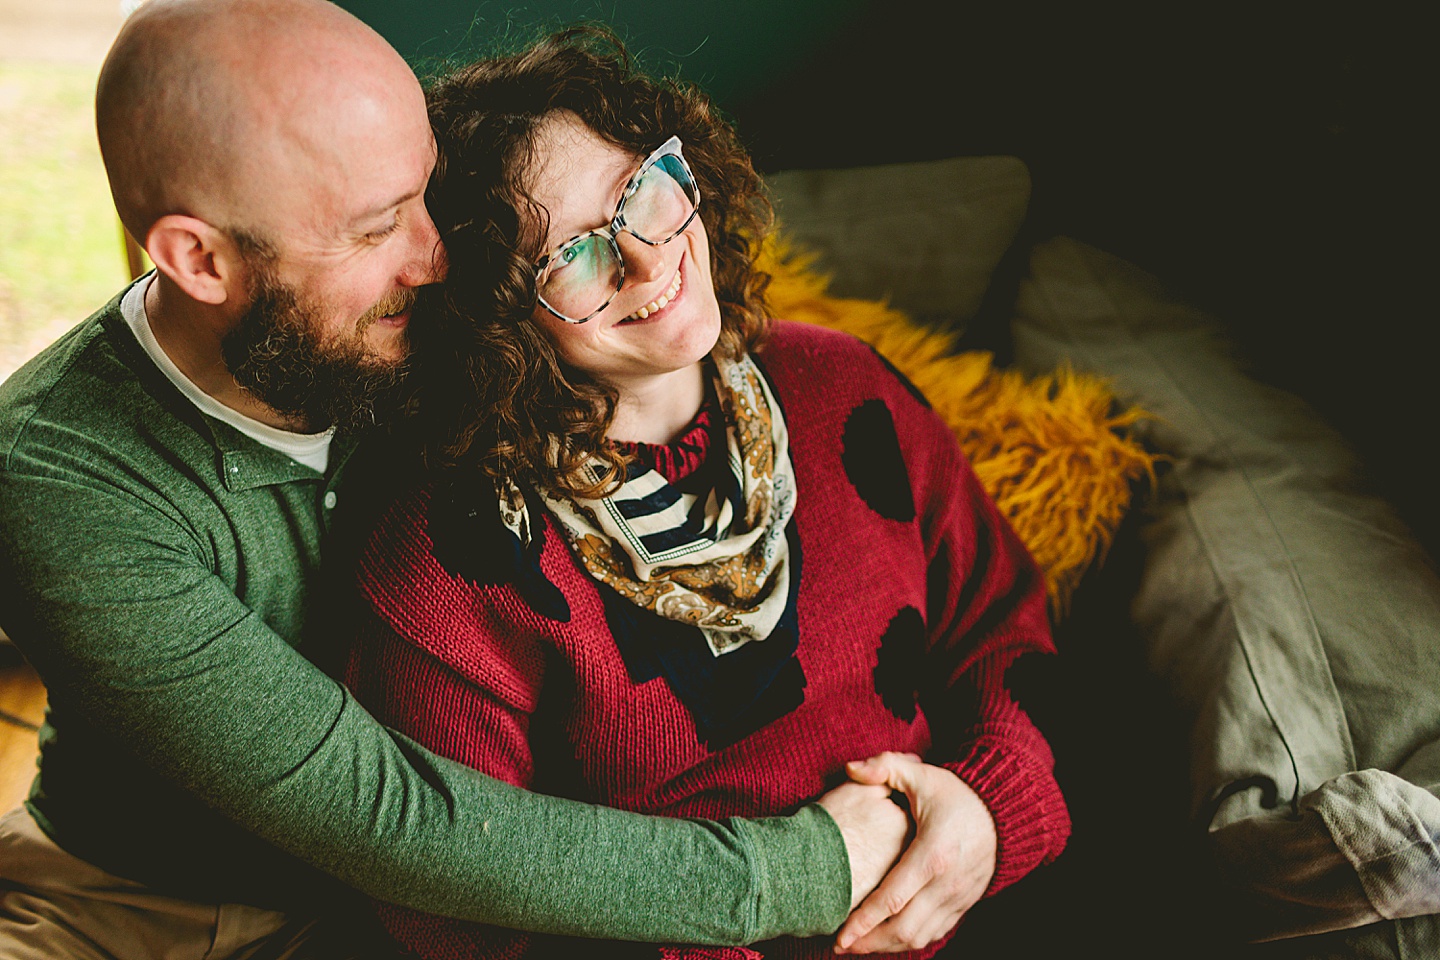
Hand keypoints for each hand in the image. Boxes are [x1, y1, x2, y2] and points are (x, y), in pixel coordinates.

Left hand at [833, 752, 996, 953]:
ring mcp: (958, 897)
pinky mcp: (965, 903)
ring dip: (888, 945)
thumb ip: (884, 767)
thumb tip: (850, 767)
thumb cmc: (957, 794)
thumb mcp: (921, 774)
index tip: (841, 934)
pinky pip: (935, 932)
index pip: (892, 898)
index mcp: (932, 854)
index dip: (864, 921)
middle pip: (904, 928)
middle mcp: (947, 883)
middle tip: (842, 945)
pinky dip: (910, 940)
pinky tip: (889, 937)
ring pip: (920, 936)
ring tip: (860, 945)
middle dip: (870, 942)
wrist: (1004, 811)